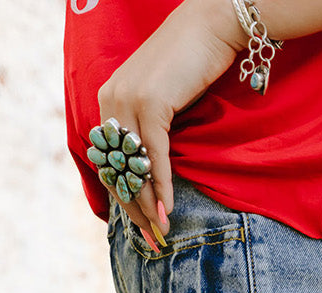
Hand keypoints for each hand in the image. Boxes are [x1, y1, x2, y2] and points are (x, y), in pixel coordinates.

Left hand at [96, 0, 244, 245]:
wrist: (212, 26)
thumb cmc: (193, 62)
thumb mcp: (162, 97)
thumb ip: (148, 126)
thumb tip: (151, 168)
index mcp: (109, 99)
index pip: (110, 161)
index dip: (125, 197)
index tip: (142, 224)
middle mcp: (111, 99)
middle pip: (118, 168)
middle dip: (135, 209)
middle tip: (151, 238)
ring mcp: (129, 100)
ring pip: (135, 167)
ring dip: (149, 205)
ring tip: (162, 232)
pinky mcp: (151, 104)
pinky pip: (155, 157)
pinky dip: (163, 186)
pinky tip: (169, 210)